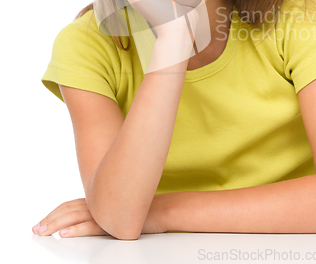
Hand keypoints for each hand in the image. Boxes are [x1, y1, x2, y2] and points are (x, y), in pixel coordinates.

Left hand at [31, 196, 166, 237]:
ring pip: (76, 217)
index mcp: (98, 200)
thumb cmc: (140, 210)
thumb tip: (87, 218)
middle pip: (68, 210)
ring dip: (57, 225)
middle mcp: (99, 203)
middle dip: (50, 219)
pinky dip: (77, 229)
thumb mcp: (117, 210)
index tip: (41, 221)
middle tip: (35, 228)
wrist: (161, 210)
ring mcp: (106, 212)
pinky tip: (66, 234)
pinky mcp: (114, 222)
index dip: (54, 213)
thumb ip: (102, 210)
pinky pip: (92, 226)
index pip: (70, 205)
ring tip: (43, 232)